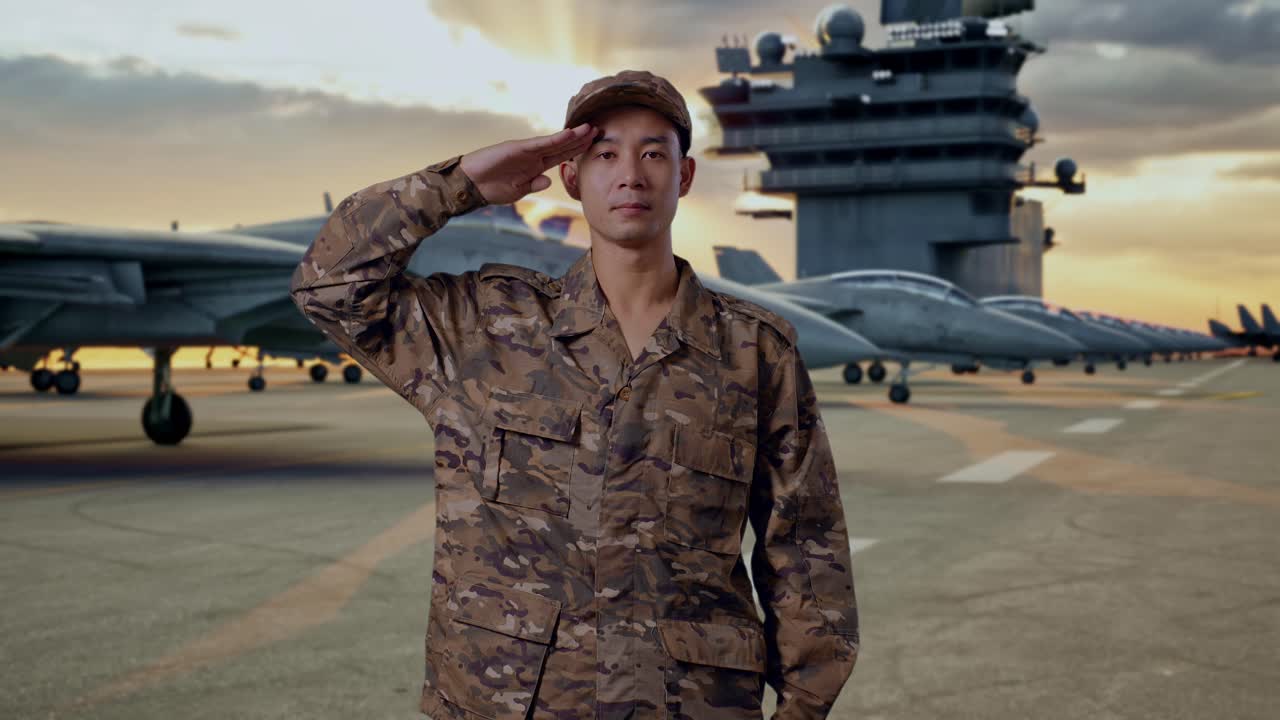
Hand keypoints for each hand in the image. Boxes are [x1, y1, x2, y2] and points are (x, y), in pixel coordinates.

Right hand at [459, 123, 594, 205]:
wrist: (471, 185)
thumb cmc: (492, 188)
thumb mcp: (518, 191)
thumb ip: (534, 184)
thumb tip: (549, 180)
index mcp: (535, 167)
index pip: (562, 157)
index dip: (578, 151)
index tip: (594, 145)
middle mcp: (534, 156)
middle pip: (562, 147)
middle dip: (581, 140)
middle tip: (600, 131)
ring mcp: (526, 151)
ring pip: (555, 142)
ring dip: (572, 136)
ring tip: (589, 129)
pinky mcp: (518, 148)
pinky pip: (540, 144)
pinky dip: (555, 139)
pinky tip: (569, 134)